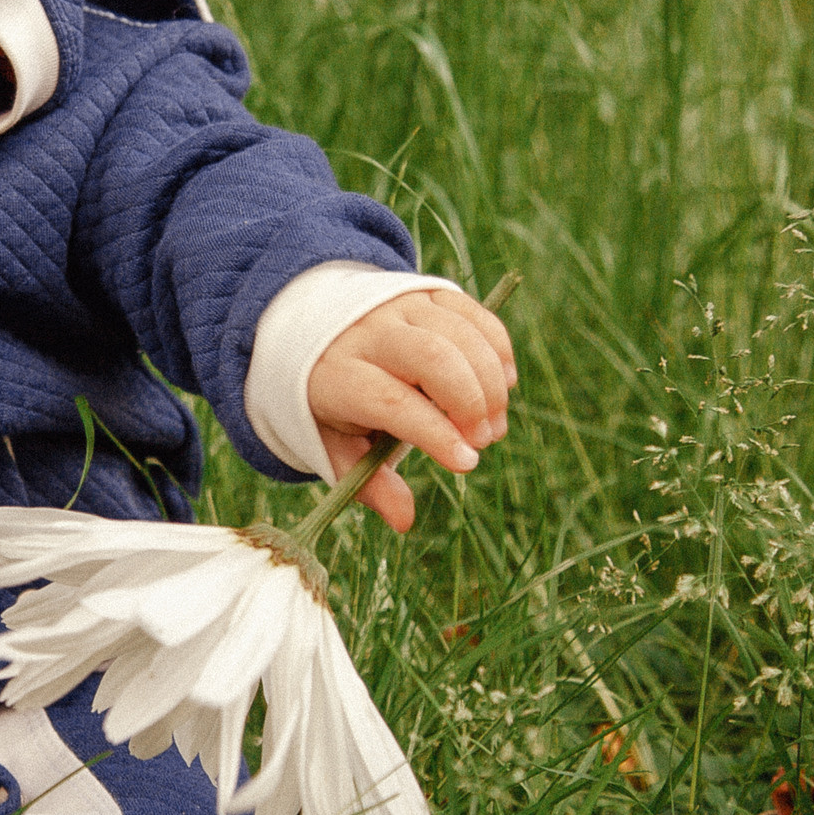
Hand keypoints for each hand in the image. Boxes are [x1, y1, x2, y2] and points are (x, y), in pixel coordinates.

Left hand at [308, 288, 516, 533]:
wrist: (310, 327)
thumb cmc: (330, 400)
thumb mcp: (335, 444)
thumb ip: (368, 482)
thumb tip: (404, 521)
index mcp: (338, 375)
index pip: (391, 401)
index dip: (435, 432)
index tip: (467, 461)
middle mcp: (368, 334)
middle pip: (431, 357)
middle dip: (470, 402)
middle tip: (485, 440)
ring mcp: (400, 307)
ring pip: (459, 334)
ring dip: (491, 381)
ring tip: (495, 423)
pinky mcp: (428, 293)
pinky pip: (473, 312)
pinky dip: (498, 348)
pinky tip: (504, 382)